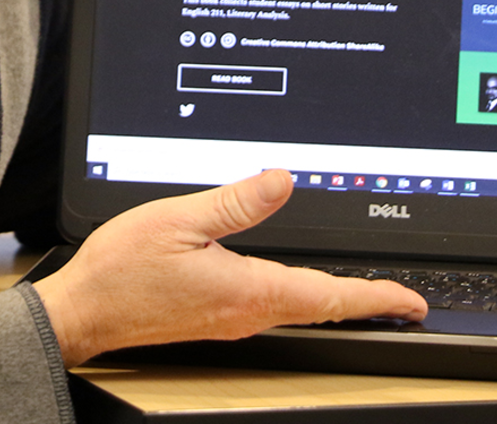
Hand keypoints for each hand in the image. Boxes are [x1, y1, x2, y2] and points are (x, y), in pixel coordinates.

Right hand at [32, 169, 427, 366]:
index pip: (326, 296)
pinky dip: (294, 293)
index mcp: (246, 289)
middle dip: (361, 298)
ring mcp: (228, 317)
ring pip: (294, 307)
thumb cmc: (123, 269)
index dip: (375, 296)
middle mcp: (244, 311)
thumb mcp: (179, 220)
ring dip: (330, 296)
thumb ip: (235, 202)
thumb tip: (282, 181)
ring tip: (358, 287)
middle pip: (318, 306)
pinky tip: (290, 281)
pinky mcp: (211, 314)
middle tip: (397, 295)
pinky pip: (267, 305)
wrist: (86, 309)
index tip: (411, 300)